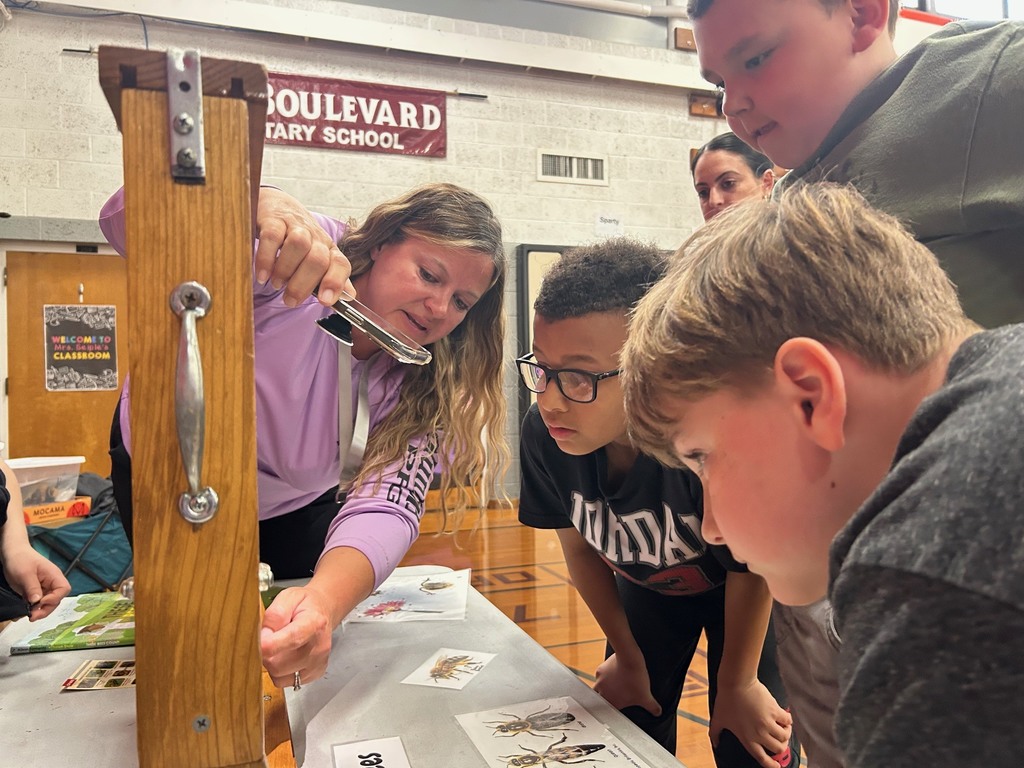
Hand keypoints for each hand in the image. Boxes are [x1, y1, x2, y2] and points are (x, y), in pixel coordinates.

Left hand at [2, 548, 70, 620]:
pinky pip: (38, 603)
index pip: (63, 589)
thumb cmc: (20, 559)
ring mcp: (43, 588)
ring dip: (39, 611)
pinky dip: (33, 609)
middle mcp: (51, 583)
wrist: (11, 554)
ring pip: (47, 604)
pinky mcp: (35, 592)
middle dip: (46, 609)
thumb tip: (37, 602)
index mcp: (54, 575)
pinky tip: (25, 612)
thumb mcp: (25, 573)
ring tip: (29, 615)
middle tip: (32, 616)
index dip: (55, 598)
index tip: (41, 602)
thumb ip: (32, 587)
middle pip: (56, 600)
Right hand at [254, 187, 354, 307]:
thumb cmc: (299, 240)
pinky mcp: (273, 219)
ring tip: (276, 284)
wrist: (278, 205)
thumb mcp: (317, 258)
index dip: (335, 283)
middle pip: (318, 259)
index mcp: (329, 250)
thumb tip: (350, 297)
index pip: (341, 264)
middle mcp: (316, 237)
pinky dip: (266, 259)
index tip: (324, 300)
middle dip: (303, 285)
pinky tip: (262, 275)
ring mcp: (295, 226)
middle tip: (290, 300)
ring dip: (286, 270)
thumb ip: (331, 278)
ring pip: (298, 245)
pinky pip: (271, 237)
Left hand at [260, 585, 334, 687]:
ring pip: (279, 676)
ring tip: (278, 648)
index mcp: (314, 623)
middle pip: (279, 664)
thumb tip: (263, 637)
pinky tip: (285, 657)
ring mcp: (318, 663)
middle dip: (265, 654)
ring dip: (271, 664)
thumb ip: (274, 615)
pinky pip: (285, 682)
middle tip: (267, 640)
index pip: (292, 639)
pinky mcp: (314, 674)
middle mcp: (319, 646)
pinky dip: (279, 672)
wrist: (322, 611)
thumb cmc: (305, 605)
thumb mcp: (288, 597)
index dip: (270, 645)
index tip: (258, 644)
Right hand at [593, 652, 661, 716]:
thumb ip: (652, 707)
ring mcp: (600, 681)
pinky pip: (600, 675)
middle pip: (600, 700)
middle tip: (615, 696)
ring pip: (598, 687)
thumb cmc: (635, 678)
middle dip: (606, 698)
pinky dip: (606, 675)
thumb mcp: (646, 696)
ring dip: (605, 687)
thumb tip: (657, 712)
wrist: (629, 658)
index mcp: (611, 702)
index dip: (611, 710)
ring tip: (615, 684)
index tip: (615, 708)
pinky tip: (614, 672)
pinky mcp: (600, 670)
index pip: (606, 712)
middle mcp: (602, 693)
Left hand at [709, 680, 792, 767]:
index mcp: (747, 739)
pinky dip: (788, 721)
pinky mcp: (775, 711)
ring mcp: (768, 723)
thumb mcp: (718, 719)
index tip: (777, 766)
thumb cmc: (726, 699)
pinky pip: (788, 721)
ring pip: (785, 737)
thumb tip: (715, 743)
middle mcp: (759, 734)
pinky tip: (785, 718)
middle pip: (778, 749)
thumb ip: (715, 733)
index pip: (762, 758)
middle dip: (780, 746)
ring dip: (786, 734)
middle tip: (779, 740)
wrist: (736, 682)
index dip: (771, 765)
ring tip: (783, 729)